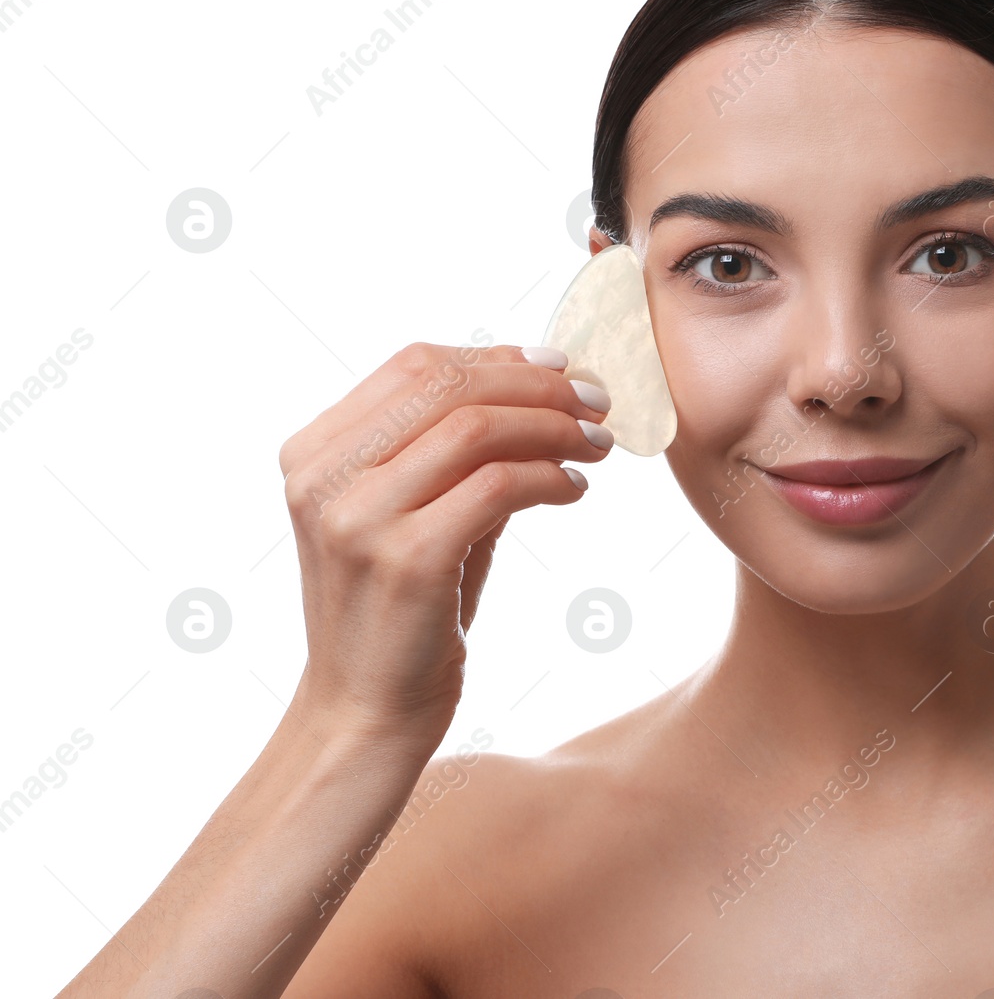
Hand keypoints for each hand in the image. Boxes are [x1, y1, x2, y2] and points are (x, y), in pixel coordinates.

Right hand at [277, 342, 611, 744]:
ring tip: (597, 445)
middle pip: (447, 386)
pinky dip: (550, 478)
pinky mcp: (406, 559)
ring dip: (553, 428)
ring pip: (476, 429)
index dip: (496, 358)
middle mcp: (323, 477)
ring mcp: (358, 517)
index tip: (559, 368)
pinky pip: (498, 487)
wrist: (364, 716)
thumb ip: (457, 455)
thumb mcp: (417, 515)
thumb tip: (543, 391)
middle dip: (536, 387)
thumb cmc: (401, 613)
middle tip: (596, 402)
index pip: (414, 366)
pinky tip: (575, 491)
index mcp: (314, 453)